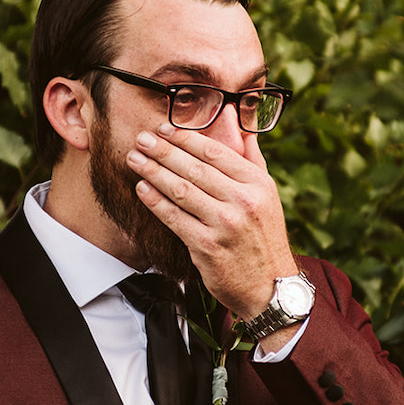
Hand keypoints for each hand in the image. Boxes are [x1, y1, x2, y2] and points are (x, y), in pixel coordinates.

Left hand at [126, 122, 298, 319]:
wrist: (269, 287)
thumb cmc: (263, 236)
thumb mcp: (267, 193)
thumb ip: (251, 156)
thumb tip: (235, 117)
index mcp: (258, 184)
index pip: (215, 153)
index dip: (186, 138)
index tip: (164, 129)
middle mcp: (244, 202)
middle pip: (194, 169)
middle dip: (163, 151)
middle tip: (141, 139)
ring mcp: (225, 225)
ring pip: (181, 190)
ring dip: (153, 172)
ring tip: (134, 159)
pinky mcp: (207, 247)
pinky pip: (174, 218)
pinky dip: (155, 201)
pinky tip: (141, 188)